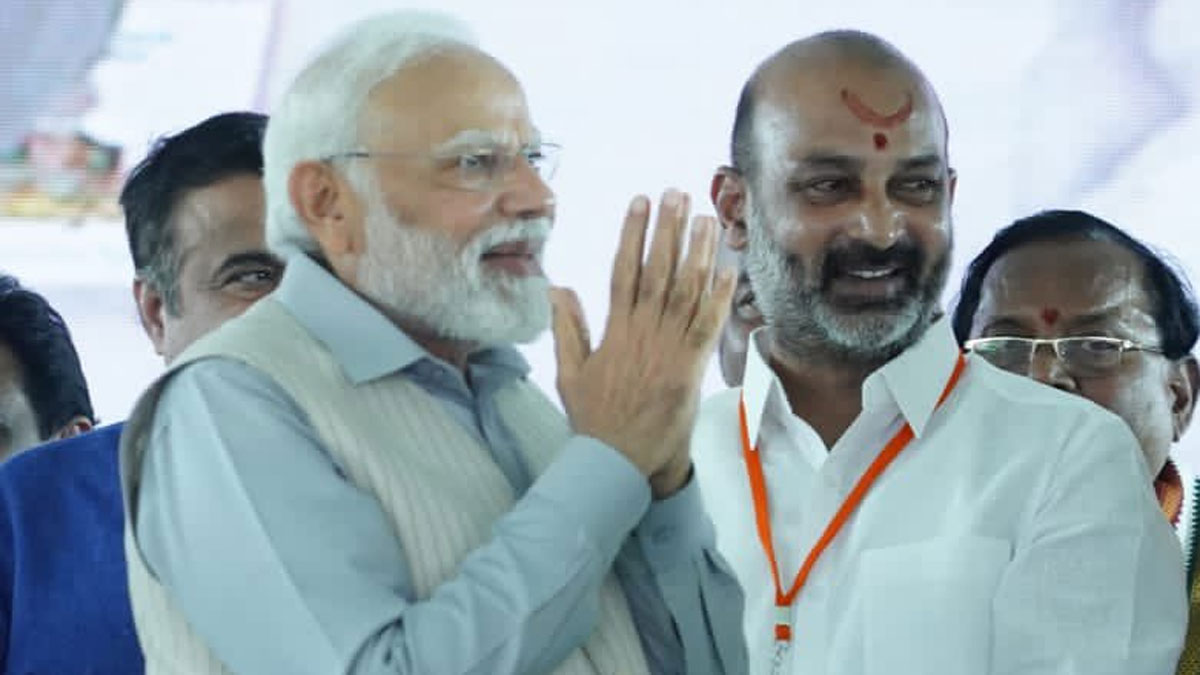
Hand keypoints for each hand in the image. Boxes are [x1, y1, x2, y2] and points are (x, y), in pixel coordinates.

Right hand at [551, 190, 735, 497]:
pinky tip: (728, 268)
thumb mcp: (570, 373)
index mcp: (614, 332)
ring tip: (705, 217)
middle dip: (668, 230)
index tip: (640, 202)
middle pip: (657, 271)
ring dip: (697, 252)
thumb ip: (567, 328)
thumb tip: (557, 287)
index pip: (623, 271)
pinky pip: (709, 326)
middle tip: (676, 194)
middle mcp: (643, 334)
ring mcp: (669, 350)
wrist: (621, 463)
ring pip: (686, 292)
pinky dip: (720, 297)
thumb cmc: (595, 420)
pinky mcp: (692, 368)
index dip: (632, 234)